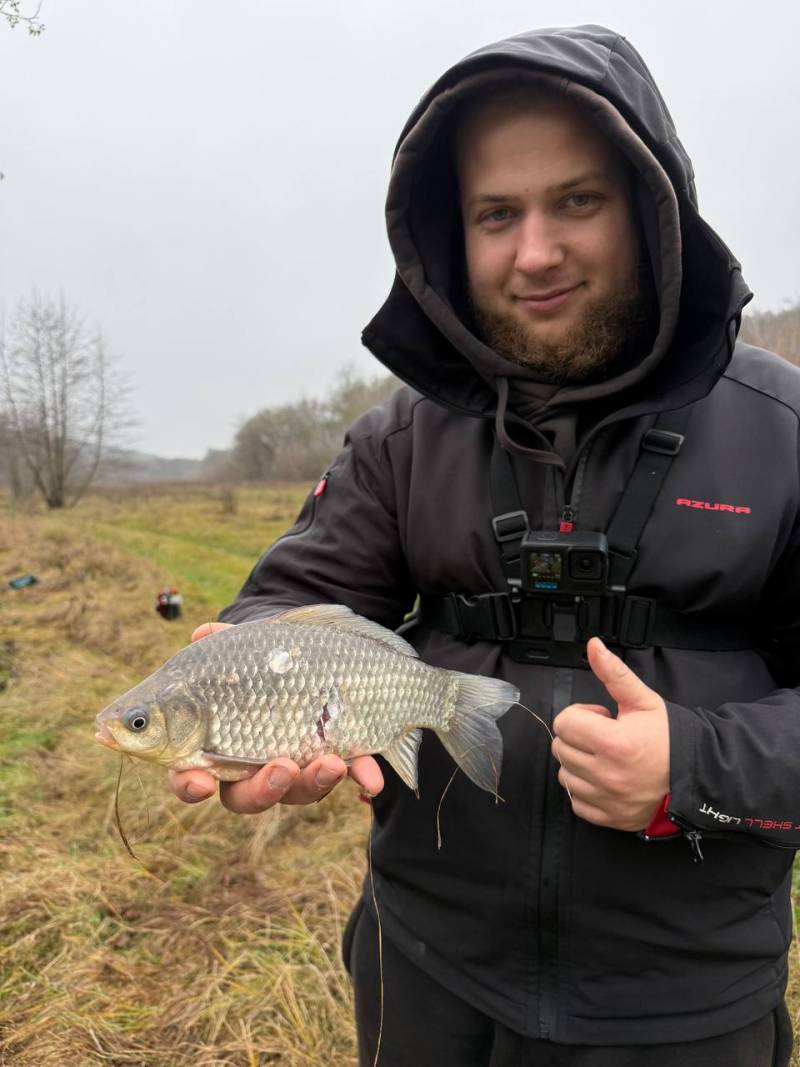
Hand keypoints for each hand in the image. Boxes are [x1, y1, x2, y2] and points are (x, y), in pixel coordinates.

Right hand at [168, 621, 383, 811]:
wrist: (313, 654)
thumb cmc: (261, 658)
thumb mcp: (245, 647)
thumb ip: (223, 643)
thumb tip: (204, 632)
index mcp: (214, 745)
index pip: (190, 775)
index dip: (190, 783)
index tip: (200, 782)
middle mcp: (252, 768)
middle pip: (247, 796)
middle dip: (264, 789)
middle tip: (283, 769)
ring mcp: (295, 768)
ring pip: (298, 792)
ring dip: (315, 782)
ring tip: (332, 763)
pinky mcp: (335, 758)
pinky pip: (347, 774)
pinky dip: (360, 774)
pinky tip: (372, 777)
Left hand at [552, 637, 668, 830]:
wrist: (698, 775)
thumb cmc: (669, 737)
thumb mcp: (643, 700)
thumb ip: (614, 673)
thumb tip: (593, 645)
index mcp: (613, 742)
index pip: (564, 722)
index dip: (581, 714)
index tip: (602, 717)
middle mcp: (606, 774)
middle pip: (560, 747)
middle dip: (578, 736)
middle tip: (605, 735)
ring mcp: (607, 799)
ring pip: (565, 775)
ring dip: (579, 763)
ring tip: (605, 757)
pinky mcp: (609, 818)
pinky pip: (576, 802)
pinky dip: (585, 790)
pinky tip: (605, 779)